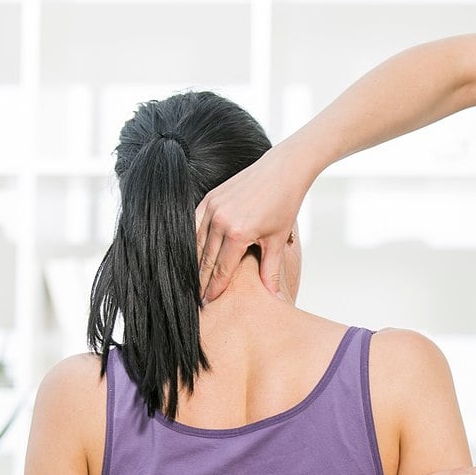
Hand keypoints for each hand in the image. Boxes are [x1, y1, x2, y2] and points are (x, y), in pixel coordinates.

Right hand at [195, 144, 310, 301]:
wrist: (283, 170)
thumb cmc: (284, 204)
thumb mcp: (278, 240)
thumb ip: (271, 271)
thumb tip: (274, 298)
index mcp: (238, 233)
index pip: (221, 269)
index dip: (214, 288)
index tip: (208, 304)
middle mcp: (221, 220)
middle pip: (205, 259)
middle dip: (200, 281)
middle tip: (197, 299)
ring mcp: (212, 207)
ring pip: (195, 243)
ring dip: (193, 262)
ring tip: (192, 280)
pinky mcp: (210, 198)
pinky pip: (194, 224)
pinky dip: (191, 240)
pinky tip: (191, 253)